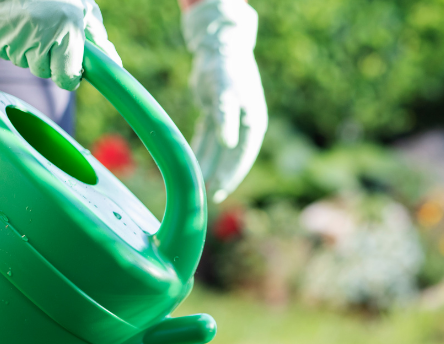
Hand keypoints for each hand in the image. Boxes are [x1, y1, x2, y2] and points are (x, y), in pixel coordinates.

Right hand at [0, 0, 121, 90]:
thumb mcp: (83, 10)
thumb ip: (98, 40)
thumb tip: (115, 63)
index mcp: (65, 30)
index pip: (66, 79)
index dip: (69, 73)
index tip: (69, 65)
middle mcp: (38, 36)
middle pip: (43, 71)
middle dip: (47, 56)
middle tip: (46, 29)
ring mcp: (11, 38)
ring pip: (22, 61)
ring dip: (26, 47)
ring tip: (29, 21)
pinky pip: (2, 52)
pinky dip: (7, 40)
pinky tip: (13, 21)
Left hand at [182, 0, 267, 202]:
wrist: (220, 47)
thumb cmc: (226, 69)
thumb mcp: (226, 92)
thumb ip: (226, 117)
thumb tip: (228, 145)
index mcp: (252, 123)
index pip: (242, 155)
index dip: (232, 174)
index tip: (220, 190)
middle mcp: (242, 124)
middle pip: (231, 157)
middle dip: (220, 176)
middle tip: (209, 195)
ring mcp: (229, 120)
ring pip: (217, 149)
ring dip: (208, 166)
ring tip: (198, 186)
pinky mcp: (215, 113)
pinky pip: (207, 138)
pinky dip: (200, 151)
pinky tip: (191, 164)